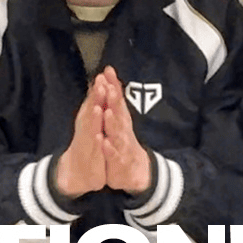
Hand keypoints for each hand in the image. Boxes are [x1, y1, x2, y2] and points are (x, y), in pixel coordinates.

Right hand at [54, 74, 109, 198]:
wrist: (75, 172)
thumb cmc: (87, 144)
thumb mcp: (92, 122)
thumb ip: (94, 102)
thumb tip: (98, 82)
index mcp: (89, 119)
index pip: (95, 100)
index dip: (101, 86)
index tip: (106, 72)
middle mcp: (86, 128)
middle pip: (91, 110)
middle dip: (96, 98)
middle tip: (100, 83)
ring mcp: (87, 143)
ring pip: (91, 129)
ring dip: (94, 119)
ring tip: (98, 108)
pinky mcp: (89, 158)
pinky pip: (94, 151)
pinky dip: (97, 144)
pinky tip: (100, 138)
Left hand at [97, 67, 152, 193]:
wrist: (137, 171)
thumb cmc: (124, 142)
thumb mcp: (119, 121)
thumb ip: (115, 100)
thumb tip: (108, 78)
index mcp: (121, 119)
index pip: (117, 99)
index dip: (113, 85)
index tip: (107, 71)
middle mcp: (124, 129)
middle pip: (119, 112)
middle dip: (114, 99)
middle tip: (109, 85)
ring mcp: (123, 145)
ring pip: (118, 133)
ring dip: (113, 122)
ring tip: (107, 112)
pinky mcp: (120, 161)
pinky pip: (114, 155)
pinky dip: (109, 149)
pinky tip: (104, 143)